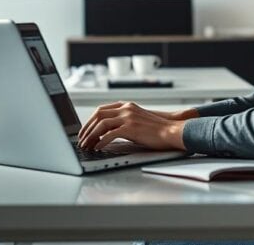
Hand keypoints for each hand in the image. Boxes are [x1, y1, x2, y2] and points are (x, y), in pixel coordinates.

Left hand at [77, 102, 196, 150]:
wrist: (172, 131)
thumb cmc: (156, 130)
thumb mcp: (137, 120)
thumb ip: (123, 121)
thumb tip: (106, 132)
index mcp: (126, 105)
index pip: (101, 110)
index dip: (90, 121)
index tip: (84, 131)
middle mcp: (126, 109)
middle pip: (98, 115)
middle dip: (87, 128)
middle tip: (81, 140)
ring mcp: (128, 117)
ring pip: (101, 124)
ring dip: (91, 136)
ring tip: (87, 146)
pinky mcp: (131, 128)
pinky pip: (110, 134)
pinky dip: (101, 142)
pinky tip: (98, 148)